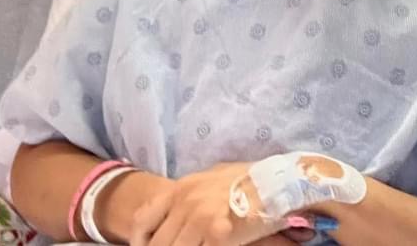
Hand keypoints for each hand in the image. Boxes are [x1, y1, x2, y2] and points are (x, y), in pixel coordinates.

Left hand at [125, 162, 280, 245]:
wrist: (277, 181)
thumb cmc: (247, 179)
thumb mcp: (211, 177)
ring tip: (196, 245)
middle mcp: (186, 204)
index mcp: (181, 189)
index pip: (143, 219)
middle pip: (159, 243)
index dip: (139, 240)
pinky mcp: (218, 236)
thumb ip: (189, 194)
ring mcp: (201, 220)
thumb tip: (175, 209)